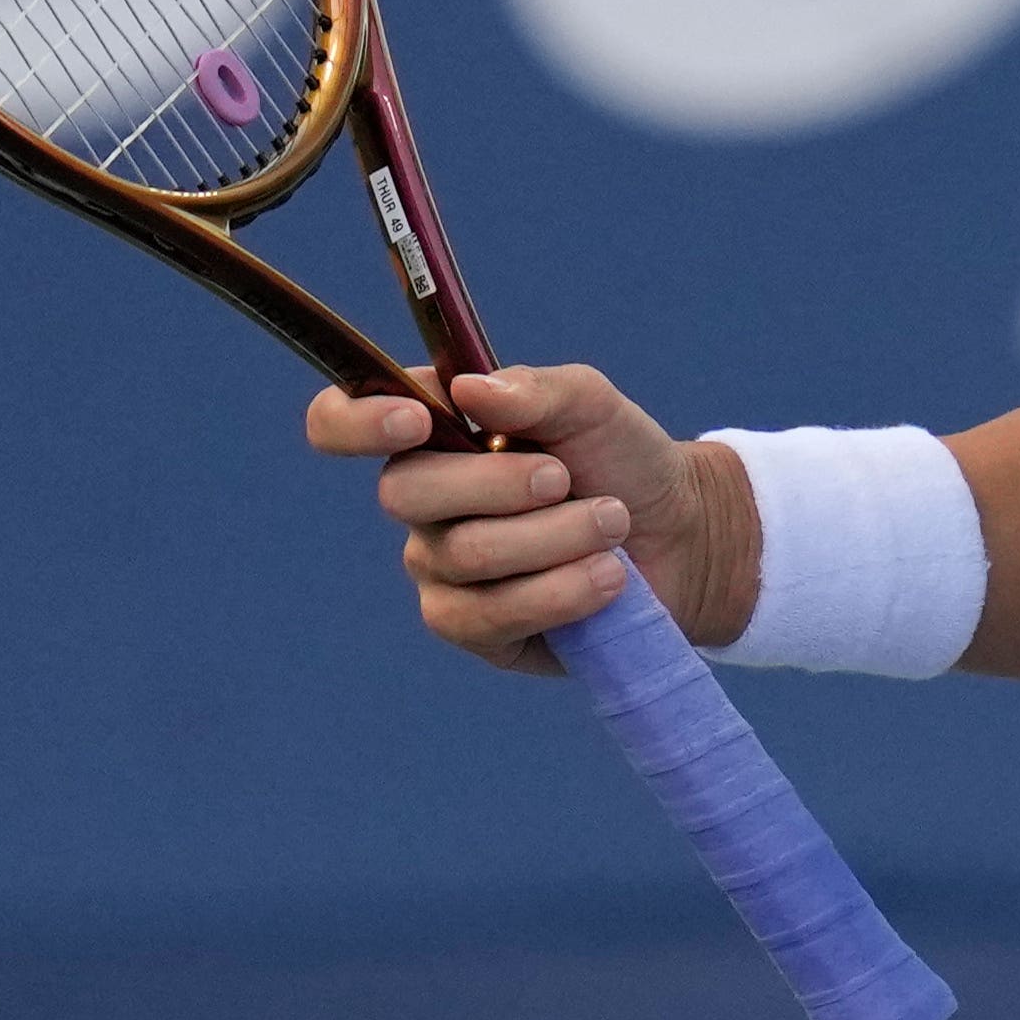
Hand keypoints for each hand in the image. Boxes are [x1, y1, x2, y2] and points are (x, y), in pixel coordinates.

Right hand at [300, 363, 754, 675]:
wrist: (680, 536)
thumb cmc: (621, 460)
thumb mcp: (593, 406)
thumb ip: (534, 390)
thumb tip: (468, 390)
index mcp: (432, 431)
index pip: (339, 421)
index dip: (355, 422)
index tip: (419, 421)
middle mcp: (422, 500)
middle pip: (405, 492)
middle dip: (499, 484)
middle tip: (566, 478)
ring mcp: (441, 569)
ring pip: (464, 554)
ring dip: (554, 537)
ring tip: (613, 525)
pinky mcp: (474, 629)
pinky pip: (488, 616)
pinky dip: (558, 593)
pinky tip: (606, 579)